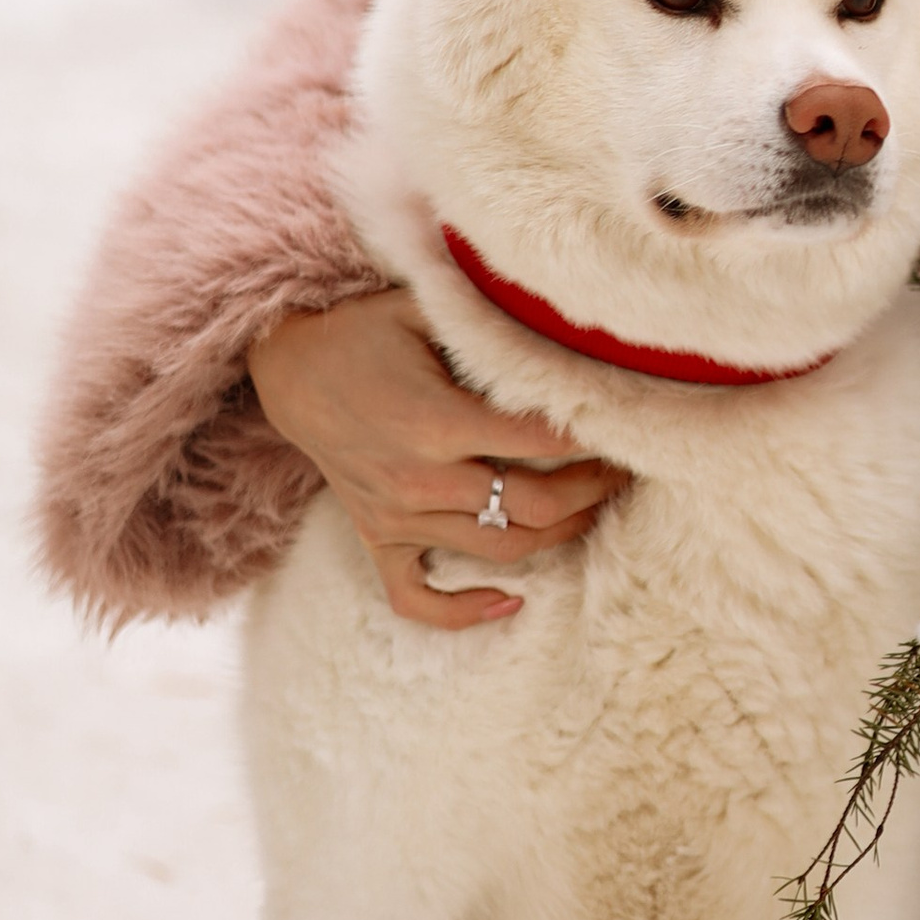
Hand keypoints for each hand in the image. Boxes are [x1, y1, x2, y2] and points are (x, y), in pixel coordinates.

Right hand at [247, 289, 624, 632]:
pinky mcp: (378, 539)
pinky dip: (463, 612)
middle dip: (592, 490)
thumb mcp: (425, 307)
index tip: (630, 423)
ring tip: (593, 507)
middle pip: (534, 508)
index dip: (594, 436)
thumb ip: (489, 319)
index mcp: (436, 421)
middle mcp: (419, 479)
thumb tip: (562, 318)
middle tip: (625, 468)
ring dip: (558, 535)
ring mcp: (395, 517)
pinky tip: (511, 600)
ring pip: (499, 551)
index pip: (541, 442)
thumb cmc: (367, 329)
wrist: (289, 365)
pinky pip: (418, 599)